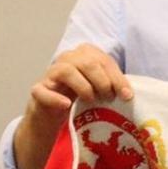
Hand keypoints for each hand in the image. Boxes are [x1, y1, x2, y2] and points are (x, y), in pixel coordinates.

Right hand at [15, 44, 130, 168]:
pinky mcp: (38, 91)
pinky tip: (67, 105)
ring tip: (91, 100)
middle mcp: (68, 58)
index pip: (104, 61)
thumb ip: (113, 85)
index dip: (117, 78)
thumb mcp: (100, 88)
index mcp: (86, 54)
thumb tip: (130, 95)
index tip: (127, 96)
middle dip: (102, 81)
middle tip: (108, 98)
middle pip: (87, 62)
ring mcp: (50, 74)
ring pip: (66, 70)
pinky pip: (43, 90)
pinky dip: (56, 98)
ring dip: (83, 86)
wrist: (53, 114)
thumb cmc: (82, 98)